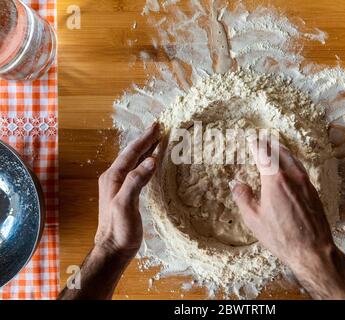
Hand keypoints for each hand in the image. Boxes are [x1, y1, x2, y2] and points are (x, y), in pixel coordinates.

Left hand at [95, 123, 160, 258]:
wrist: (113, 249)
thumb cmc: (119, 229)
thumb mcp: (126, 204)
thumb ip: (136, 181)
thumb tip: (152, 160)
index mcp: (113, 177)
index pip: (131, 153)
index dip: (145, 139)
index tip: (157, 126)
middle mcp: (113, 178)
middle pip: (131, 154)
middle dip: (145, 141)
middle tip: (159, 128)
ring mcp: (118, 186)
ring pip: (133, 162)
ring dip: (145, 150)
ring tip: (157, 141)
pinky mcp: (124, 194)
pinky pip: (136, 172)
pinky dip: (145, 163)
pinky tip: (151, 164)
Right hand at [230, 137, 344, 299]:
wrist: (312, 249)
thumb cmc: (281, 236)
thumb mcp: (253, 219)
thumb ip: (243, 197)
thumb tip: (237, 184)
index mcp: (275, 180)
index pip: (263, 154)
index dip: (256, 145)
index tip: (251, 140)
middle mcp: (292, 176)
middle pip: (280, 152)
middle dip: (269, 144)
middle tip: (262, 139)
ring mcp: (305, 182)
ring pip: (293, 158)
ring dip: (282, 150)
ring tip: (275, 147)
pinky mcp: (313, 190)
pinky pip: (300, 168)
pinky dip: (292, 160)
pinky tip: (290, 166)